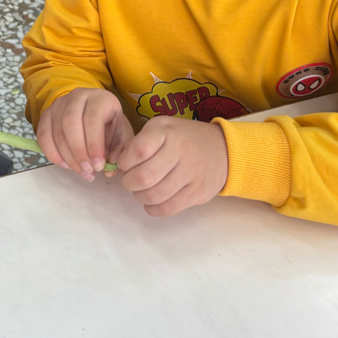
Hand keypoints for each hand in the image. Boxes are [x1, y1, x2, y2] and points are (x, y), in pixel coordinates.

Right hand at [36, 88, 132, 180]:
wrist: (95, 111)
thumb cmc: (109, 124)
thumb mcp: (121, 135)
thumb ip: (118, 152)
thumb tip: (108, 169)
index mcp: (100, 98)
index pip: (92, 119)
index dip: (94, 145)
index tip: (98, 166)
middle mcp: (77, 96)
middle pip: (70, 123)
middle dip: (78, 152)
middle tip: (87, 170)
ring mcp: (59, 104)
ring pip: (57, 131)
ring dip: (67, 157)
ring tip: (80, 171)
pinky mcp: (47, 114)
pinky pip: (43, 136)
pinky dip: (52, 154)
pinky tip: (65, 165)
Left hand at [108, 116, 227, 216]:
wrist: (223, 150)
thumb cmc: (182, 138)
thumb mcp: (160, 129)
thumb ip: (136, 144)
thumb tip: (114, 165)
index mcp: (166, 131)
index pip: (137, 151)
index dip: (124, 163)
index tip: (124, 164)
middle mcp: (180, 151)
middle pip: (143, 177)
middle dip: (128, 182)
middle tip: (130, 180)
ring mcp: (191, 173)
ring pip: (154, 195)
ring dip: (140, 196)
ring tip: (141, 190)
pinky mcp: (198, 193)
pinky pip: (168, 208)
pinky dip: (153, 208)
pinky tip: (152, 201)